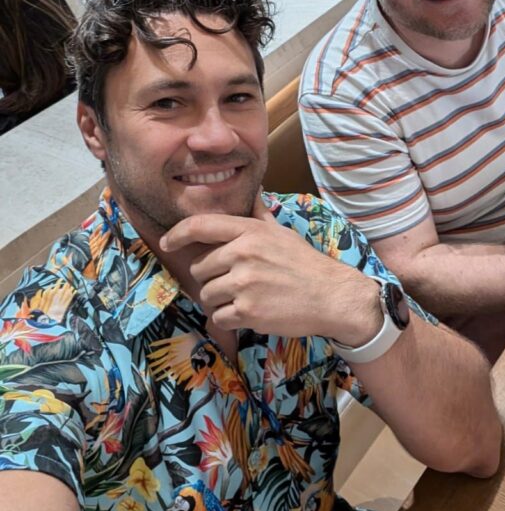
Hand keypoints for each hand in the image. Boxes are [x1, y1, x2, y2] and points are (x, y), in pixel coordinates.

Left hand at [160, 199, 380, 342]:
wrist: (331, 295)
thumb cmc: (305, 263)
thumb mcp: (282, 233)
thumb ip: (260, 215)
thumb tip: (255, 191)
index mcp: (250, 232)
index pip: (201, 226)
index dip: (178, 234)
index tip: (168, 242)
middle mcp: (243, 254)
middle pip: (200, 268)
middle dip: (211, 278)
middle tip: (235, 283)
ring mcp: (244, 283)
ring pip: (207, 295)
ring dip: (220, 301)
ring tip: (244, 298)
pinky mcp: (247, 311)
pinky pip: (219, 317)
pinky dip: (229, 319)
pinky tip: (249, 313)